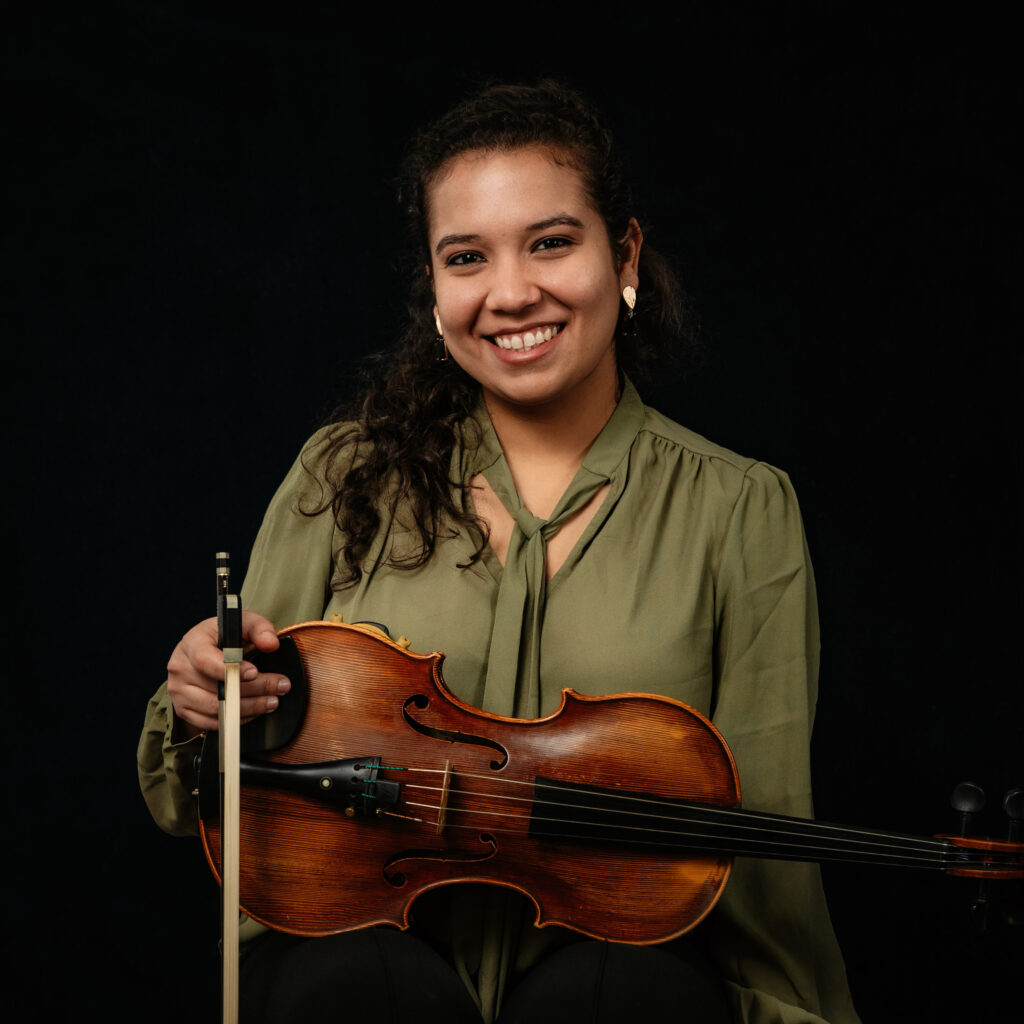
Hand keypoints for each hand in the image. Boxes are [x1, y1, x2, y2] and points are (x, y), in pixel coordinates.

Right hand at [166, 611, 289, 737]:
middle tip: (280, 687)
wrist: (204, 652)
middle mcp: (181, 667)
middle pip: (216, 687)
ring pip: (215, 708)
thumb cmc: (226, 637)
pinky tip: (255, 711)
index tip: (254, 672)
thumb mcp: (244, 624)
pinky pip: (211, 722)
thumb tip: (271, 644)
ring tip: (272, 701)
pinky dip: (236, 719)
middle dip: (254, 689)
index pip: (204, 659)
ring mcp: (179, 690)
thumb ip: (260, 629)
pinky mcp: (183, 709)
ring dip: (249, 707)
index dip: (229, 669)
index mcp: (193, 642)